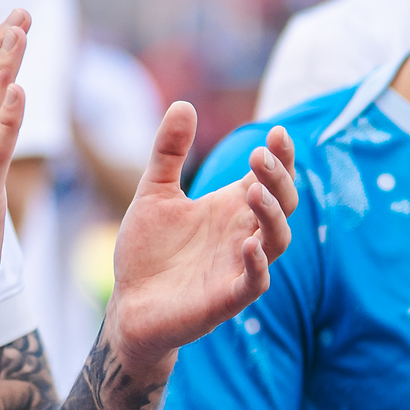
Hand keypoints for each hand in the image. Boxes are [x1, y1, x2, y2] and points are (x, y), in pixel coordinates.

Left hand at [106, 109, 297, 359]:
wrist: (127, 305)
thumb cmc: (147, 252)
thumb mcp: (154, 193)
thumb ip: (168, 152)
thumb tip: (183, 103)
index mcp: (231, 208)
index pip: (270, 178)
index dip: (282, 156)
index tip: (277, 132)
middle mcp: (243, 234)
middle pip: (283, 203)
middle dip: (278, 179)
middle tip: (259, 157)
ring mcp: (238, 267)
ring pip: (278, 240)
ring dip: (271, 215)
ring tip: (252, 193)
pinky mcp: (227, 299)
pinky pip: (255, 283)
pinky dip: (258, 265)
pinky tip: (249, 245)